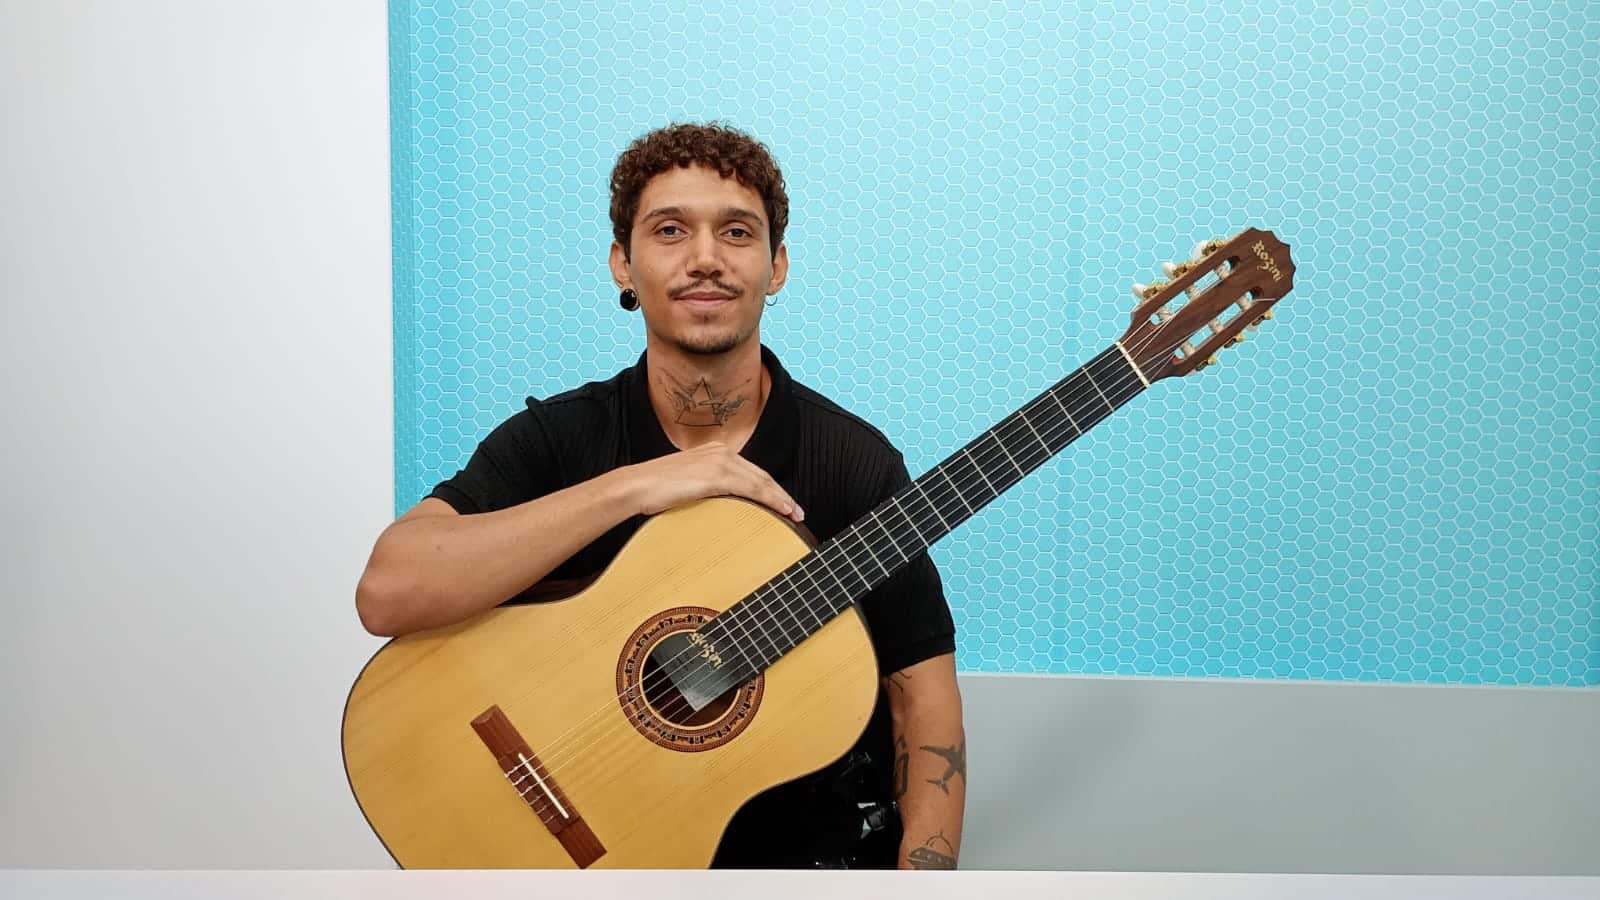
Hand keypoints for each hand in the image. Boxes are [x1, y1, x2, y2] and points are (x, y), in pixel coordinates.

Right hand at [620, 442, 804, 522]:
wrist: (635, 486)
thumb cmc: (655, 491)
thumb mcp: (687, 485)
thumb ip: (706, 488)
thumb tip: (721, 506)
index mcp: (714, 451)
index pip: (750, 471)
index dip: (770, 488)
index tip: (784, 504)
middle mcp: (720, 451)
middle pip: (761, 475)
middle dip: (782, 494)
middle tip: (797, 512)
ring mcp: (719, 461)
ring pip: (761, 482)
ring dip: (781, 499)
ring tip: (795, 515)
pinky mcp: (717, 474)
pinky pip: (752, 488)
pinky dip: (771, 500)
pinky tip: (782, 510)